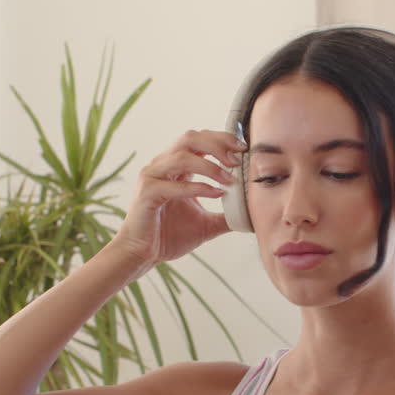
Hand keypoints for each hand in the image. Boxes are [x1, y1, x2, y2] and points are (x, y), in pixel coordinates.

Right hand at [110, 129, 244, 267]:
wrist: (143, 255)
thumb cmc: (168, 236)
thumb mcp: (206, 224)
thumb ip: (226, 216)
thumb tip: (252, 216)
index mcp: (175, 167)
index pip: (198, 140)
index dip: (221, 139)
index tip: (243, 148)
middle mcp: (162, 166)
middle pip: (190, 138)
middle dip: (216, 144)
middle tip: (237, 159)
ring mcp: (152, 177)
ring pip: (181, 157)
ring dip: (209, 166)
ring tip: (229, 179)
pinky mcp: (146, 194)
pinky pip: (173, 185)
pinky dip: (196, 187)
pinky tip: (215, 193)